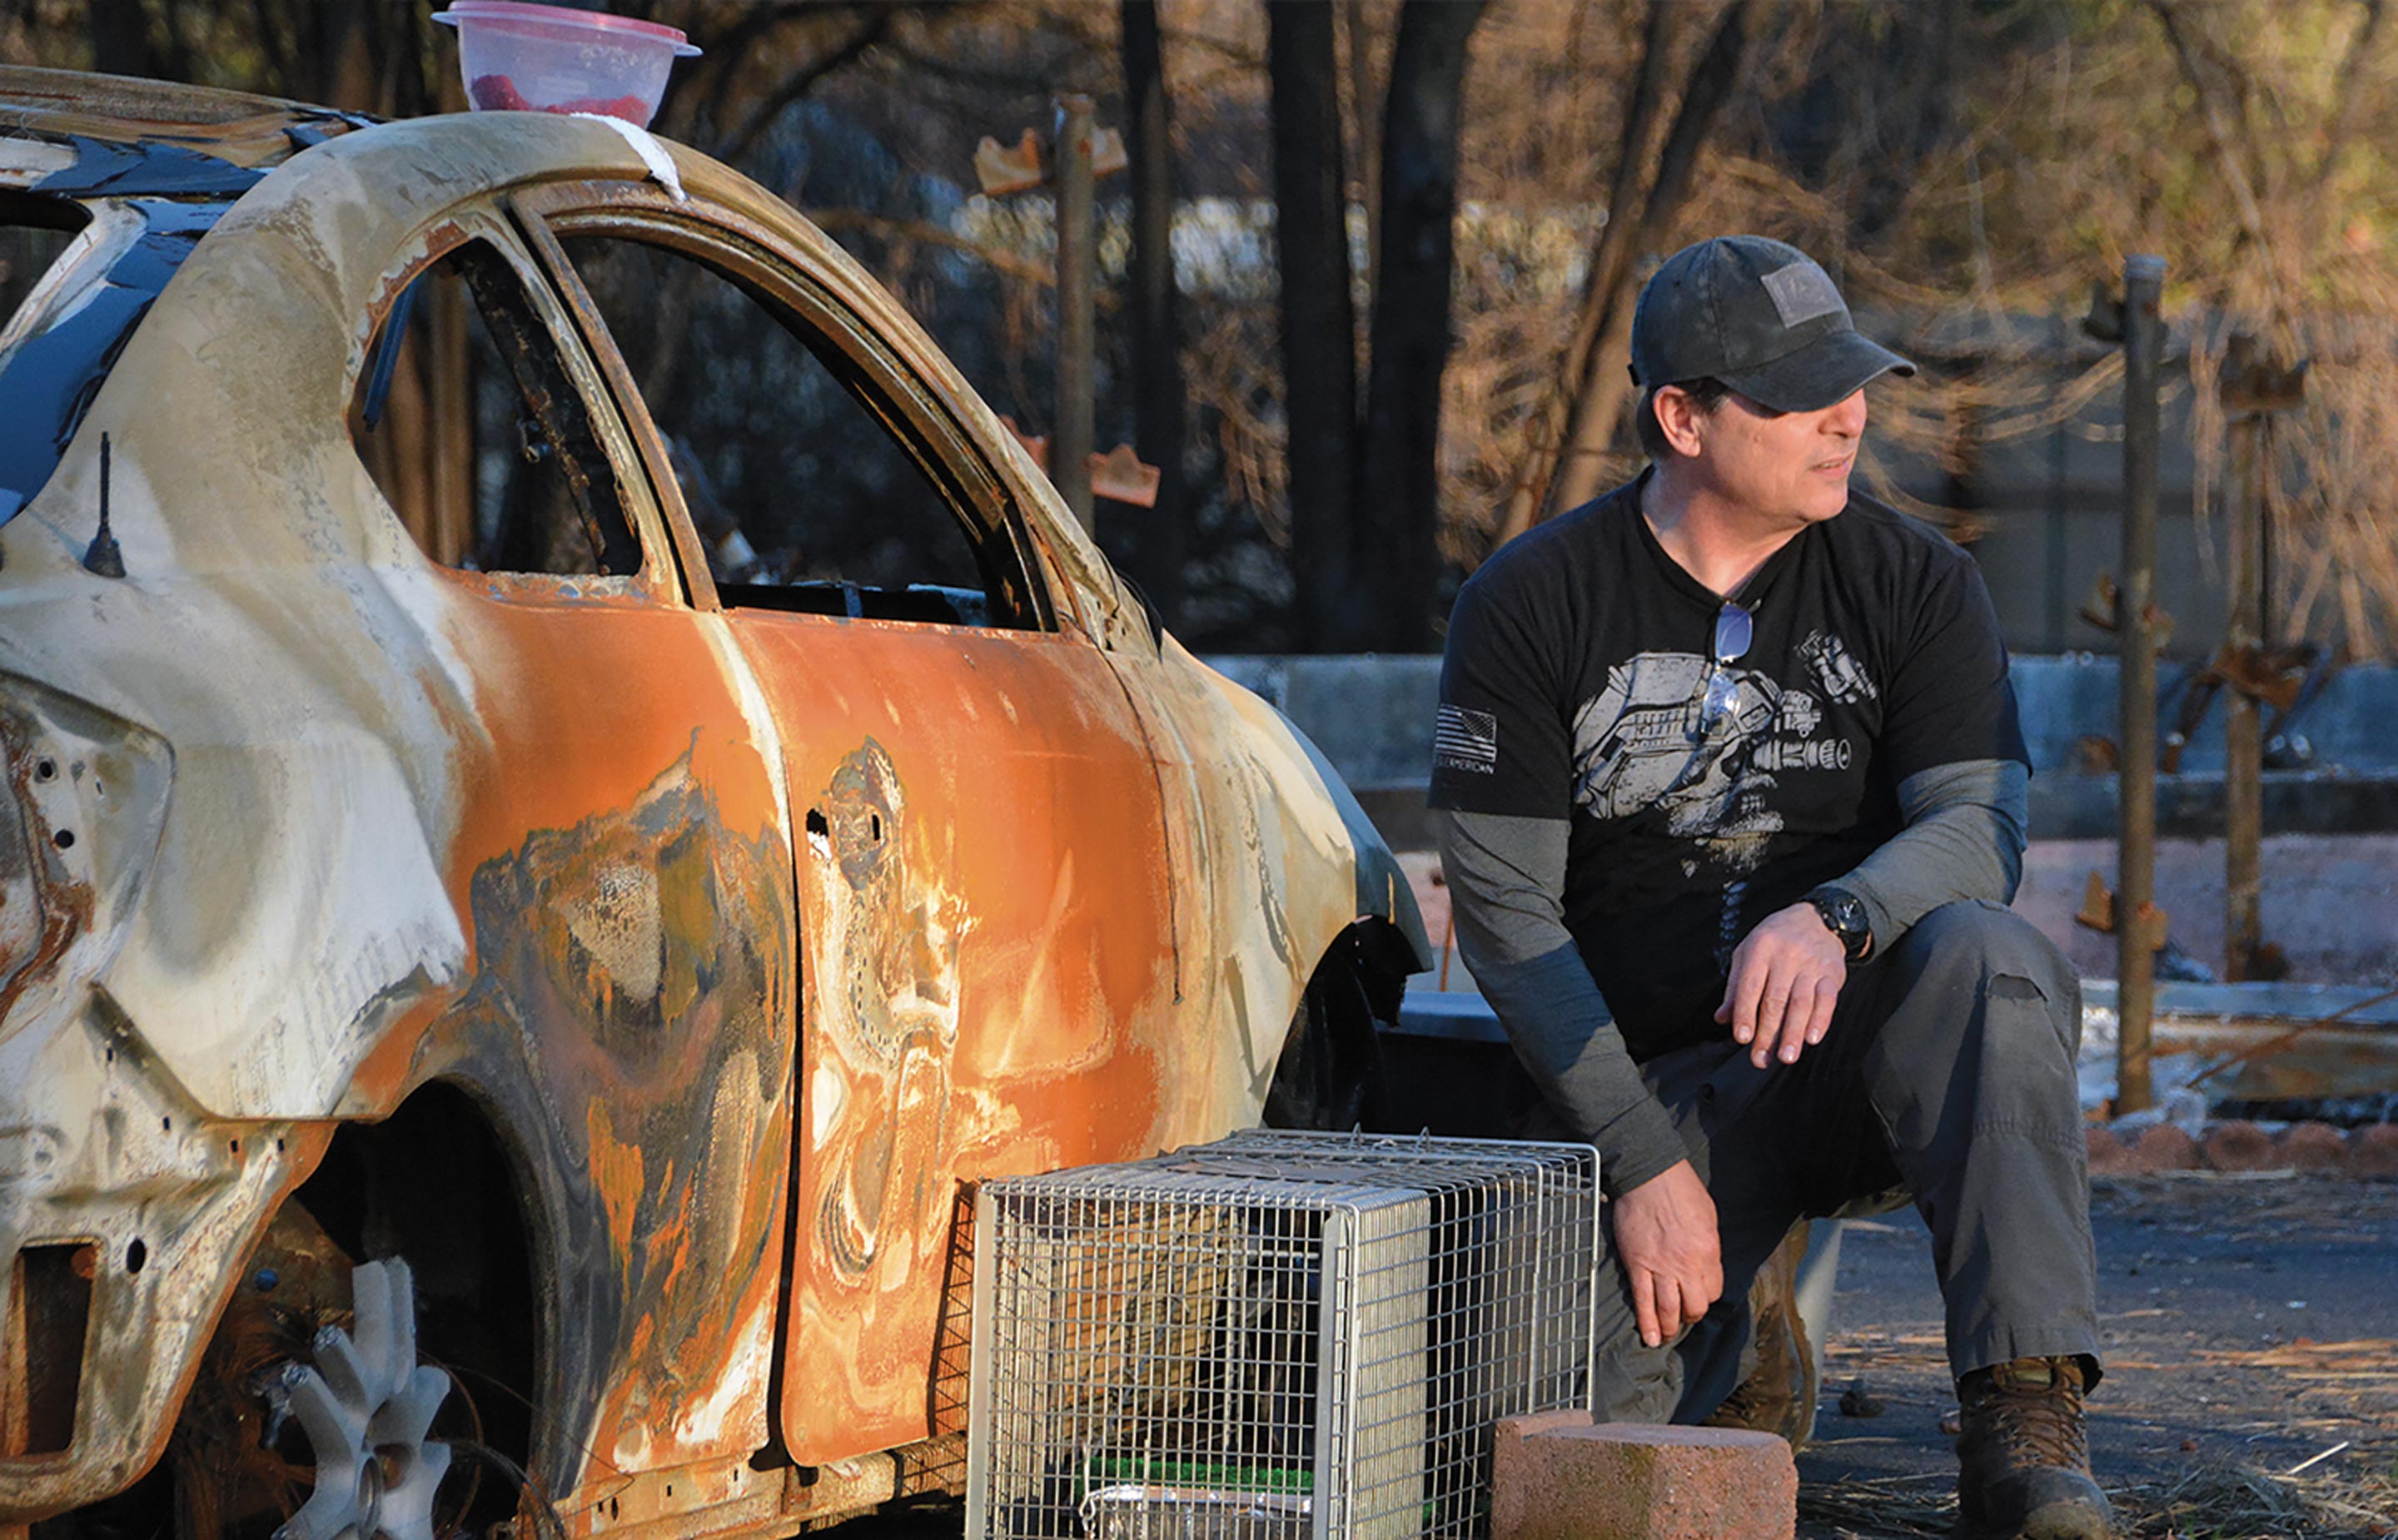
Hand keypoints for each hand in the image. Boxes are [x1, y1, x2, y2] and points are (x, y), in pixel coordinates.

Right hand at [1609, 1159, 1721, 1347]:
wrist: (1650, 1175)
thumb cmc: (1681, 1189)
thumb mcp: (1708, 1217)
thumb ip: (1708, 1246)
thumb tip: (1704, 1265)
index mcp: (1708, 1253)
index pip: (1714, 1291)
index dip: (1707, 1296)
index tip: (1699, 1294)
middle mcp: (1687, 1265)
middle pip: (1694, 1306)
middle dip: (1690, 1315)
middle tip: (1684, 1315)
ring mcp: (1660, 1267)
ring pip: (1668, 1310)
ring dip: (1668, 1327)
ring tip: (1665, 1336)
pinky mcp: (1637, 1265)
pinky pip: (1642, 1300)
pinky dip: (1645, 1321)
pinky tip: (1648, 1336)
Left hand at [1715, 901, 1846, 1068]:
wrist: (1817, 919)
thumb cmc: (1775, 940)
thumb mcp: (1748, 953)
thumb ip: (1735, 987)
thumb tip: (1722, 1019)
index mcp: (1759, 949)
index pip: (1749, 986)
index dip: (1745, 1014)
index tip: (1742, 1038)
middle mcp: (1785, 956)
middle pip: (1775, 1000)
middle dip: (1767, 1033)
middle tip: (1760, 1059)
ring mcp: (1811, 964)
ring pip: (1801, 1002)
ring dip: (1793, 1033)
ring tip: (1786, 1057)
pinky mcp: (1832, 973)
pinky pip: (1827, 999)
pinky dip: (1821, 1020)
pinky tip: (1812, 1038)